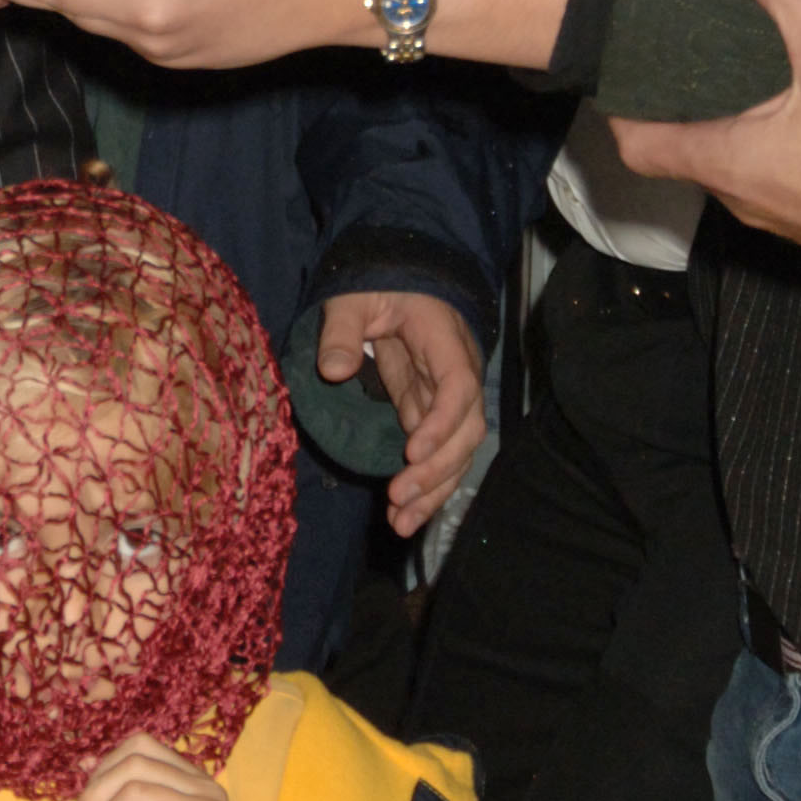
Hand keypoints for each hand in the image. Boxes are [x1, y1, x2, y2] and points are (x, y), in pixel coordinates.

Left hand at [316, 287, 485, 533]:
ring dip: (434, 490)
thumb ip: (341, 329)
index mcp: (444, 341)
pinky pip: (437, 453)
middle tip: (399, 499)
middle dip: (437, 470)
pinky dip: (425, 484)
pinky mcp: (430, 411)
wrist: (398, 277)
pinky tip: (404, 512)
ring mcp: (446, 396)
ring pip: (456, 450)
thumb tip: (333, 370)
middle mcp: (458, 373)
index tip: (412, 452)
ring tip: (402, 523)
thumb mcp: (352, 297)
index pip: (459, 388)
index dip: (441, 423)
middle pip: (466, 430)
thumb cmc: (378, 282)